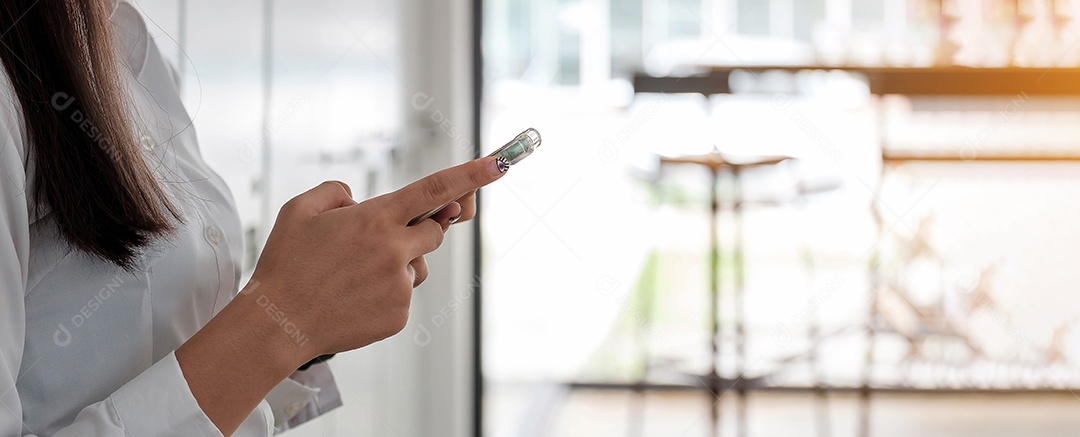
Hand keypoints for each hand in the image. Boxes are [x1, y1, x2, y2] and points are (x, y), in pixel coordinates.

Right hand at [176, 156, 506, 434]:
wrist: (278, 323)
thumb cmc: (286, 264)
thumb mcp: (300, 210)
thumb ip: (337, 191)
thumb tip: (361, 199)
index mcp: (376, 219)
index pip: (435, 189)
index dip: (472, 175)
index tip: (500, 164)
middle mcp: (395, 250)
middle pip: (435, 231)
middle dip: (417, 230)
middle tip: (379, 239)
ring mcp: (399, 285)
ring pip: (417, 266)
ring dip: (397, 264)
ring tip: (352, 277)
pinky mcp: (399, 314)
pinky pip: (404, 294)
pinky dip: (385, 293)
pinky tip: (353, 298)